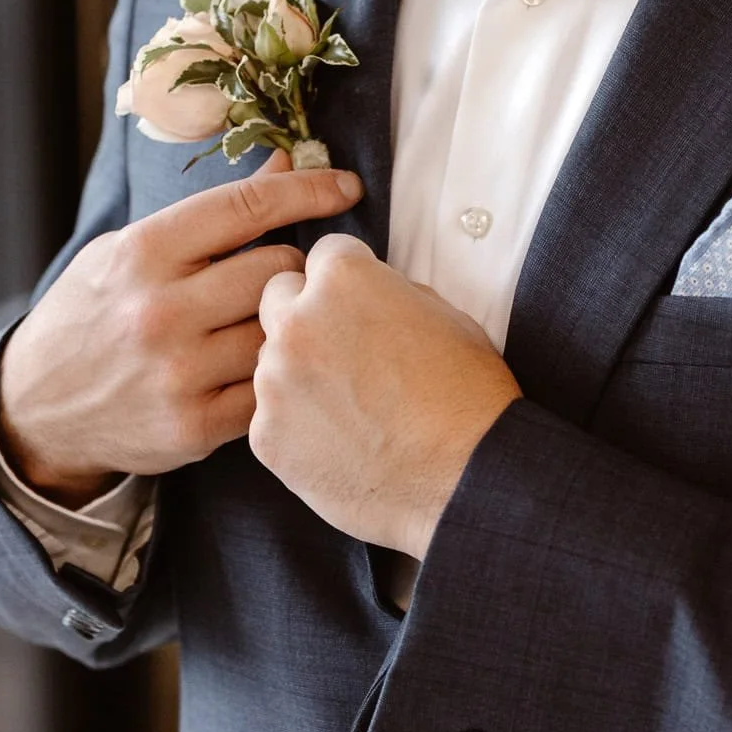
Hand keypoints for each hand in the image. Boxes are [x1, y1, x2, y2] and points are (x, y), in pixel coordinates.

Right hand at [0, 150, 362, 503]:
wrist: (36, 406)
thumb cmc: (94, 312)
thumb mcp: (133, 247)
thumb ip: (212, 211)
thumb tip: (288, 162)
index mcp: (144, 252)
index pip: (249, 207)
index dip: (309, 190)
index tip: (347, 187)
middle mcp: (161, 310)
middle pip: (277, 266)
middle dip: (291, 264)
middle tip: (284, 272)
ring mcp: (179, 372)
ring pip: (280, 327)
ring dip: (286, 320)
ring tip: (270, 319)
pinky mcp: (194, 425)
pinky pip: (270, 386)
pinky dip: (274, 372)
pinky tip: (261, 365)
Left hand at [250, 234, 521, 559]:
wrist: (465, 477)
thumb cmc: (465, 396)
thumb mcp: (442, 313)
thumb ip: (389, 293)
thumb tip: (370, 299)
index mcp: (343, 279)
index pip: (324, 254)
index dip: (347, 278)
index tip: (359, 301)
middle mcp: (296, 322)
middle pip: (278, 298)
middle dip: (306, 314)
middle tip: (345, 351)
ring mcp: (274, 382)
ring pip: (270, 361)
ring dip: (299, 373)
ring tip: (350, 408)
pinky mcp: (265, 436)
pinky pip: (270, 417)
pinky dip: (297, 427)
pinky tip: (340, 443)